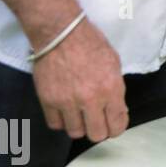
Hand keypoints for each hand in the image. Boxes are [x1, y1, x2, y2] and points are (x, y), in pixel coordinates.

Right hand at [31, 18, 128, 142]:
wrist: (61, 32)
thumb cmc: (90, 43)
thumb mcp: (114, 64)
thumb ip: (116, 89)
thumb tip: (117, 109)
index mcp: (111, 88)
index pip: (117, 124)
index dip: (117, 127)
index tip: (114, 124)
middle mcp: (90, 98)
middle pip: (97, 134)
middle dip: (100, 130)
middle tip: (98, 122)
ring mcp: (67, 101)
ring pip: (75, 132)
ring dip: (80, 126)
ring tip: (81, 115)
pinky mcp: (47, 100)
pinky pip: (55, 124)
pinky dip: (61, 121)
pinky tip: (66, 111)